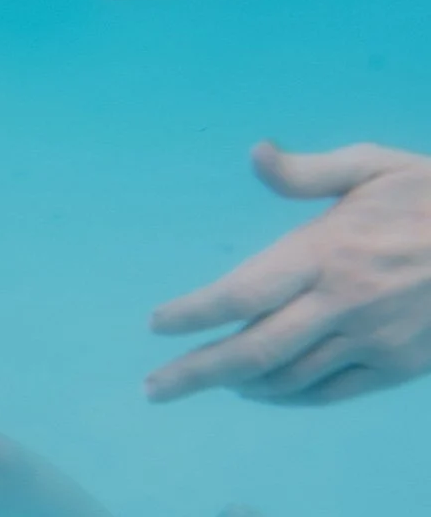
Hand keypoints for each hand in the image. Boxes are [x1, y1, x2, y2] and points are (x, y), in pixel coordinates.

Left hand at [145, 141, 430, 406]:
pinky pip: (328, 393)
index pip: (242, 292)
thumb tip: (254, 153)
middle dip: (195, 373)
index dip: (193, 313)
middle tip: (153, 388)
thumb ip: (306, 171)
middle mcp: (343, 302)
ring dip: (237, 384)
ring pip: (287, 378)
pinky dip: (286, 397)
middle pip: (253, 349)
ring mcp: (372, 340)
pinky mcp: (398, 367)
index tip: (155, 325)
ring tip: (202, 380)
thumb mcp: (373, 166)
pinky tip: (259, 391)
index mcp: (326, 251)